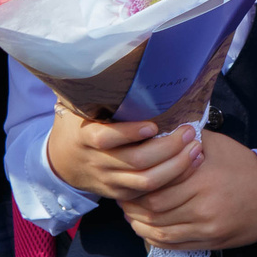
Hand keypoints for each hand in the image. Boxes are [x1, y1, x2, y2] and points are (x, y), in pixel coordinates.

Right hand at [46, 105, 202, 200]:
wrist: (61, 162)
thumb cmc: (78, 126)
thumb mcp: (80, 109)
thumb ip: (98, 94)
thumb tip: (119, 63)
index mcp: (85, 136)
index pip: (105, 138)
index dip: (130, 133)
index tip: (153, 124)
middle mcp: (97, 161)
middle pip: (136, 161)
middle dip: (167, 148)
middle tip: (188, 131)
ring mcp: (109, 180)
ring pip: (147, 181)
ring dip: (176, 166)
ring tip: (195, 148)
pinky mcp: (120, 193)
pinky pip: (150, 193)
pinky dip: (173, 179)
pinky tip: (191, 164)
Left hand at [119, 131, 256, 250]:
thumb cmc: (242, 165)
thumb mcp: (215, 144)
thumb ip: (185, 138)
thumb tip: (155, 133)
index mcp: (201, 177)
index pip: (156, 185)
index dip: (136, 185)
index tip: (128, 178)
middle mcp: (203, 204)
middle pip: (155, 210)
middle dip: (133, 206)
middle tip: (123, 198)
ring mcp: (207, 226)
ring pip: (160, 231)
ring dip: (140, 224)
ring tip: (130, 215)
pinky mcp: (211, 241)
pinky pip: (174, 245)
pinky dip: (155, 239)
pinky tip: (146, 229)